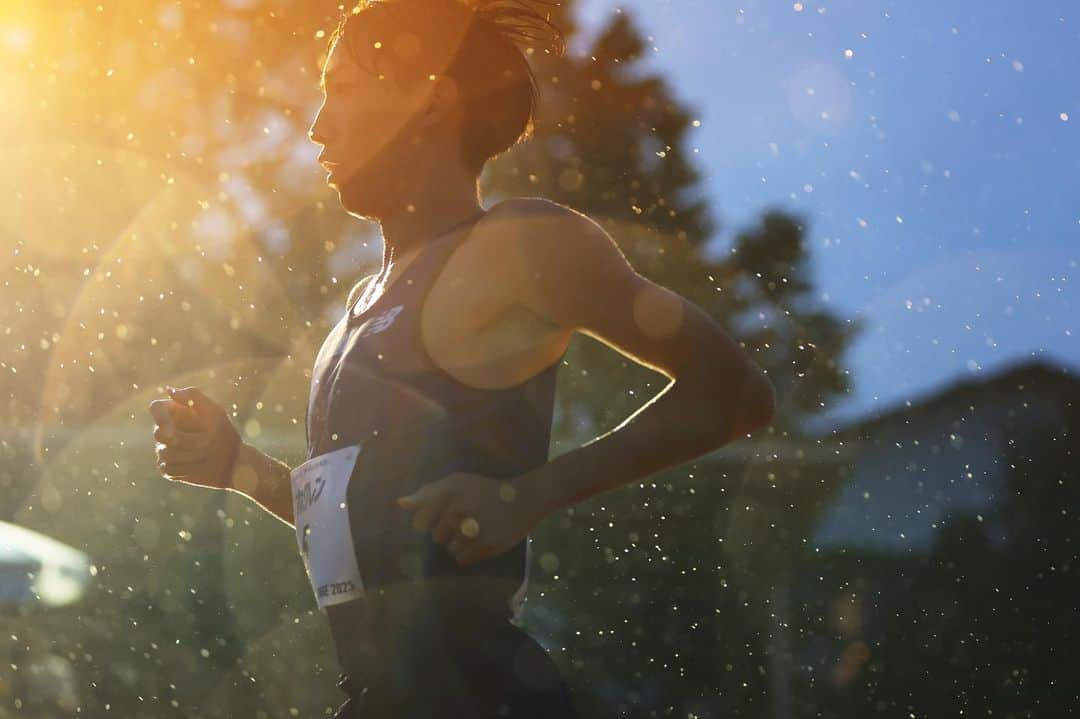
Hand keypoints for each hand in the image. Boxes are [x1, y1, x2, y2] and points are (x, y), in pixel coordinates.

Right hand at [146, 385, 240, 489]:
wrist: (234, 461)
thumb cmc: (225, 432)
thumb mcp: (215, 412)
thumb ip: (194, 397)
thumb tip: (169, 390)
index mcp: (176, 413)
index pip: (156, 408)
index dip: (161, 416)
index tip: (173, 427)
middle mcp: (167, 430)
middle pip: (158, 433)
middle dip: (185, 440)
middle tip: (207, 441)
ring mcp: (166, 450)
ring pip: (164, 452)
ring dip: (190, 454)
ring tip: (207, 453)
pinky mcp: (169, 468)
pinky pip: (167, 468)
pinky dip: (185, 468)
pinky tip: (199, 466)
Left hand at [396, 472, 537, 566]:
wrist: (522, 501)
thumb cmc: (484, 490)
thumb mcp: (456, 483)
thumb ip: (427, 492)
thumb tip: (400, 503)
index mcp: (448, 495)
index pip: (420, 523)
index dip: (430, 521)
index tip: (443, 516)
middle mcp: (457, 512)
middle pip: (436, 538)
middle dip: (447, 532)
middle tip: (465, 522)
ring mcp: (471, 532)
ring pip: (450, 549)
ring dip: (459, 544)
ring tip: (475, 531)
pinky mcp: (484, 548)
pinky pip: (462, 559)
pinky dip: (469, 553)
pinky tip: (480, 541)